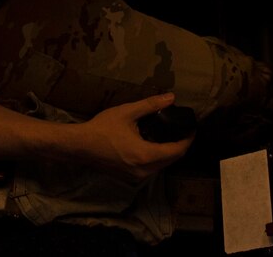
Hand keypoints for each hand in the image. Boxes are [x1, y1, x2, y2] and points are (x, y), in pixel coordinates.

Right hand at [76, 93, 194, 181]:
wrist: (80, 145)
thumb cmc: (103, 128)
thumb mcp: (128, 112)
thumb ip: (151, 105)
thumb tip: (171, 97)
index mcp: (146, 155)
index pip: (176, 150)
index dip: (187, 139)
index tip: (192, 128)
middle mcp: (144, 170)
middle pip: (172, 160)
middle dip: (180, 145)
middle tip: (183, 129)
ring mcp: (137, 176)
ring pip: (162, 165)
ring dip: (169, 152)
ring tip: (171, 134)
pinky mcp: (130, 176)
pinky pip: (152, 167)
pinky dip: (158, 157)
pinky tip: (155, 143)